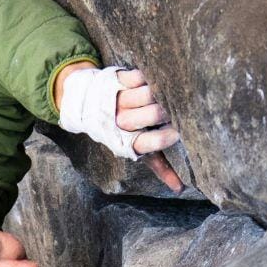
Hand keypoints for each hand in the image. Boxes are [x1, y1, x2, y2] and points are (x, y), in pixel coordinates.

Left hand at [115, 68, 181, 192]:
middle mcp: (121, 122)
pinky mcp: (117, 81)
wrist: (87, 106)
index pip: (147, 142)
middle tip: (176, 109)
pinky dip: (149, 78)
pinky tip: (156, 80)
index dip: (163, 138)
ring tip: (169, 93)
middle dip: (166, 112)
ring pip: (147, 94)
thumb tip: (179, 189)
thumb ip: (159, 166)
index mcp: (127, 141)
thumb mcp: (136, 149)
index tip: (176, 134)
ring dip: (161, 93)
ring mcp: (118, 100)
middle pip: (151, 115)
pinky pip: (138, 77)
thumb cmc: (121, 132)